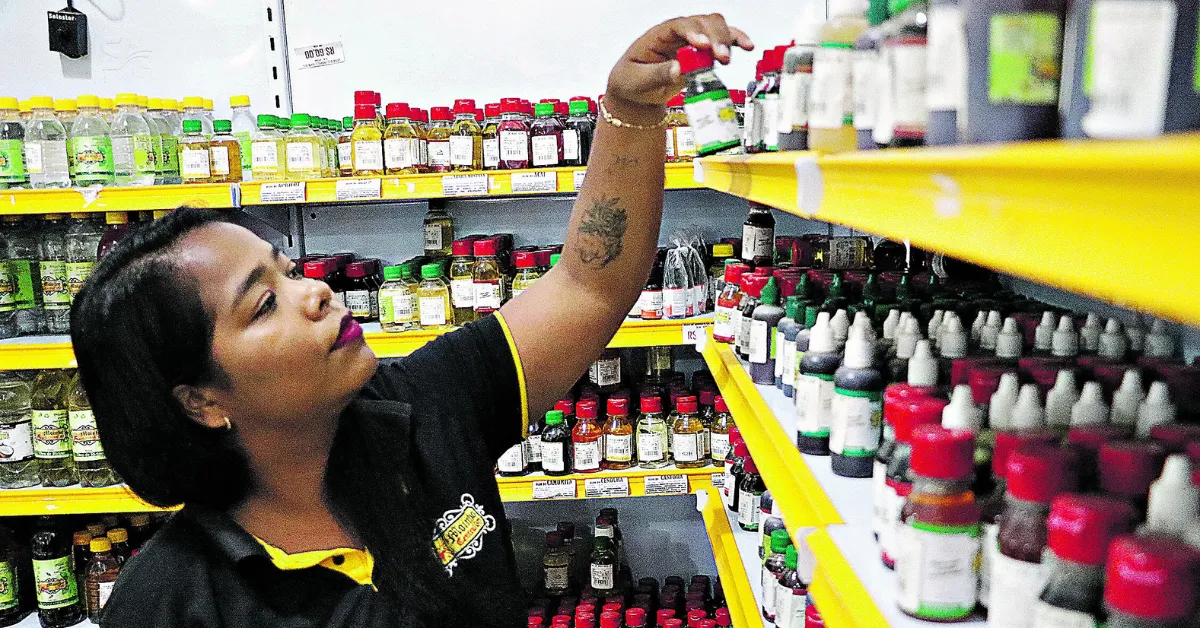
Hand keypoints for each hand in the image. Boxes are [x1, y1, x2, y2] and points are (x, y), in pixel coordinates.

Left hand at [605, 14, 753, 121]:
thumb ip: (658, 75)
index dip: (692, 33)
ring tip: (727, 58)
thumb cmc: (632, 81)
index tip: (702, 45)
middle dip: (714, 37)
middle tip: (720, 57)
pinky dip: (736, 41)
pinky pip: (723, 40)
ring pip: (715, 27)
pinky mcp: (702, 52)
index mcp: (658, 36)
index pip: (678, 26)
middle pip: (702, 22)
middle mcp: (678, 33)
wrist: (636, 92)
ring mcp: (692, 41)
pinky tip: (747, 46)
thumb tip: (678, 69)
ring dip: (726, 39)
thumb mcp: (638, 80)